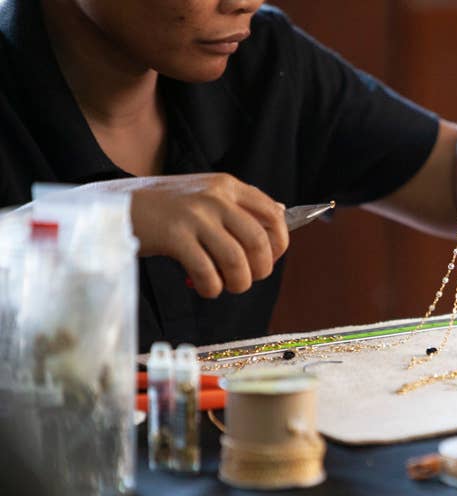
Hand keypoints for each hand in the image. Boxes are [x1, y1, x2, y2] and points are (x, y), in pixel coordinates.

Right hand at [126, 174, 287, 297]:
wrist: (115, 208)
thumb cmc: (164, 209)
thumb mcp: (205, 195)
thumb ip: (240, 205)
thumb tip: (281, 212)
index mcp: (227, 186)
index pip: (274, 215)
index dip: (279, 244)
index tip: (266, 260)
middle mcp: (215, 197)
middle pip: (259, 242)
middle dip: (261, 270)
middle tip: (246, 279)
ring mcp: (194, 216)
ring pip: (237, 260)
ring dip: (238, 283)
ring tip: (225, 287)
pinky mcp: (174, 236)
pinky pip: (208, 272)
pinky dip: (212, 288)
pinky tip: (205, 288)